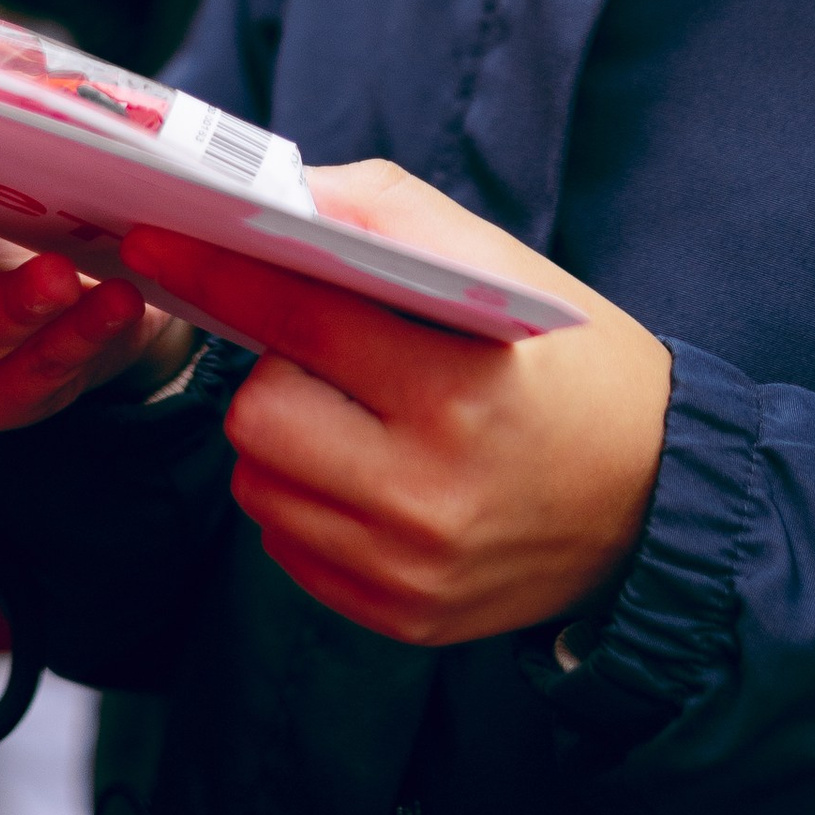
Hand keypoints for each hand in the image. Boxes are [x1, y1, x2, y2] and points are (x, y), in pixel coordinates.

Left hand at [119, 162, 669, 646]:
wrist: (656, 506)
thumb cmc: (571, 368)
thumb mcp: (504, 271)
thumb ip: (387, 217)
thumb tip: (277, 196)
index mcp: (457, 389)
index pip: (302, 321)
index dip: (224, 272)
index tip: (158, 240)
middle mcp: (426, 492)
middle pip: (259, 416)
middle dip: (276, 373)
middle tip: (329, 358)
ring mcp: (408, 568)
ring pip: (260, 484)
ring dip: (285, 439)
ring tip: (355, 417)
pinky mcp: (400, 618)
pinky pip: (288, 547)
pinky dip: (308, 500)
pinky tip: (369, 475)